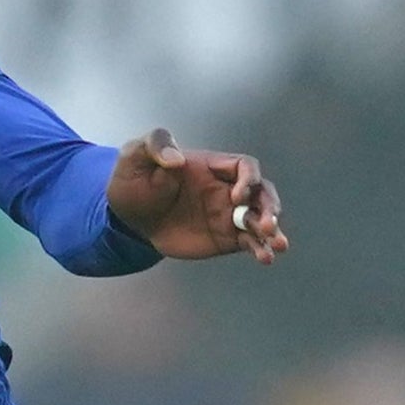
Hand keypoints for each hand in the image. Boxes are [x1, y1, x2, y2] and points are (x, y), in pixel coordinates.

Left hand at [105, 128, 288, 264]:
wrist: (127, 216)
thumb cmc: (134, 179)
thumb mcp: (135, 154)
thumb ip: (156, 146)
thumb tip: (176, 159)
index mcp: (212, 166)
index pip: (244, 166)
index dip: (248, 179)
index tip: (236, 195)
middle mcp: (226, 189)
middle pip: (262, 193)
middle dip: (269, 206)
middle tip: (267, 223)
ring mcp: (227, 214)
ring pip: (260, 219)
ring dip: (272, 231)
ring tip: (278, 245)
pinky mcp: (224, 238)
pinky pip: (248, 242)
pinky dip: (259, 249)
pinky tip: (264, 258)